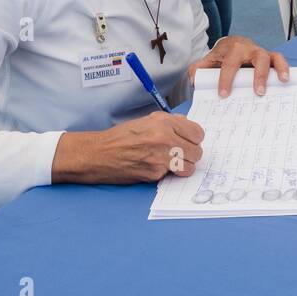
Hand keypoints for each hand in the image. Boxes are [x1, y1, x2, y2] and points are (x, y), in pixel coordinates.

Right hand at [53, 111, 205, 183]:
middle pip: (197, 151)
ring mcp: (161, 157)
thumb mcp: (147, 121)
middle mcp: (165, 138)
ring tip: (170, 162)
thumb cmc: (121, 137)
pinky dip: (167, 173)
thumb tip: (187, 125)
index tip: (189, 142)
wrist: (98, 153)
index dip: (194, 139)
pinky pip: (172, 175)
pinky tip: (154, 167)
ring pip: (190, 166)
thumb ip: (170, 122)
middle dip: (190, 154)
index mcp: (164, 122)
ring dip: (183, 166)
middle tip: (179, 154)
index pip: (198, 133)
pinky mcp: (155, 173)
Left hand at [189, 36, 289, 95]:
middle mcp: (249, 49)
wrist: (232, 43)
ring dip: (277, 69)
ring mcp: (261, 52)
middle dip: (258, 74)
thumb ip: (198, 69)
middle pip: (257, 57)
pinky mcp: (270, 57)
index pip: (229, 64)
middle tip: (258, 92)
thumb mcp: (208, 61)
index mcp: (232, 49)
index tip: (224, 94)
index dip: (226, 79)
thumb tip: (194, 80)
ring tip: (282, 81)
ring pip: (272, 56)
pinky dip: (284, 67)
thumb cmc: (221, 56)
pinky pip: (280, 59)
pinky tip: (286, 79)